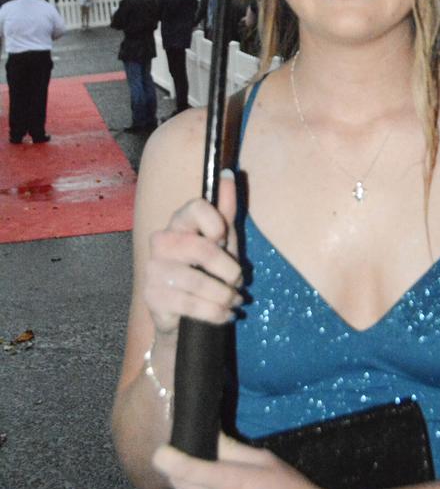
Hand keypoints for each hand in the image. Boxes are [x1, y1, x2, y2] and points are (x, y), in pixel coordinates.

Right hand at [144, 172, 242, 339]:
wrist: (185, 315)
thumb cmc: (206, 272)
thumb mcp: (222, 242)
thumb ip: (225, 210)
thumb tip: (229, 174)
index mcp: (179, 223)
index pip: (194, 208)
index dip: (215, 223)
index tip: (224, 238)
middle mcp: (161, 241)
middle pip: (201, 248)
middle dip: (229, 269)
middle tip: (238, 282)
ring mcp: (153, 269)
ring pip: (197, 280)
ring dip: (224, 295)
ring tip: (234, 301)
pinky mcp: (152, 296)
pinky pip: (189, 304)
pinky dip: (214, 312)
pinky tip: (224, 314)